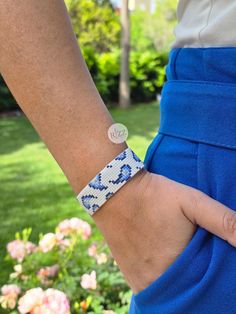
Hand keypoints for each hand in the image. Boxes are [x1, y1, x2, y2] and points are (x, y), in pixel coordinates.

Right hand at [93, 169, 235, 293]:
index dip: (214, 277)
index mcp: (177, 265)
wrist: (113, 191)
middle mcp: (158, 280)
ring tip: (182, 263)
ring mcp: (141, 281)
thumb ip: (222, 220)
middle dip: (196, 281)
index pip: (207, 286)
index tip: (212, 264)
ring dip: (180, 284)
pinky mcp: (130, 276)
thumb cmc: (154, 195)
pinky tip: (166, 265)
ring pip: (170, 293)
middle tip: (197, 261)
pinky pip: (153, 289)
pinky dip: (163, 282)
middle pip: (187, 292)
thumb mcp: (192, 201)